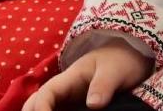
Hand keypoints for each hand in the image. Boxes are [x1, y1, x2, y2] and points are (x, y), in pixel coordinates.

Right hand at [23, 43, 150, 110]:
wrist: (128, 56)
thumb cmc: (120, 61)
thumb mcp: (114, 71)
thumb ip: (103, 85)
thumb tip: (93, 105)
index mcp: (69, 78)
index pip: (46, 94)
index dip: (41, 109)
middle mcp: (63, 90)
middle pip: (35, 103)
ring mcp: (68, 100)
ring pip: (44, 109)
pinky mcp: (75, 107)